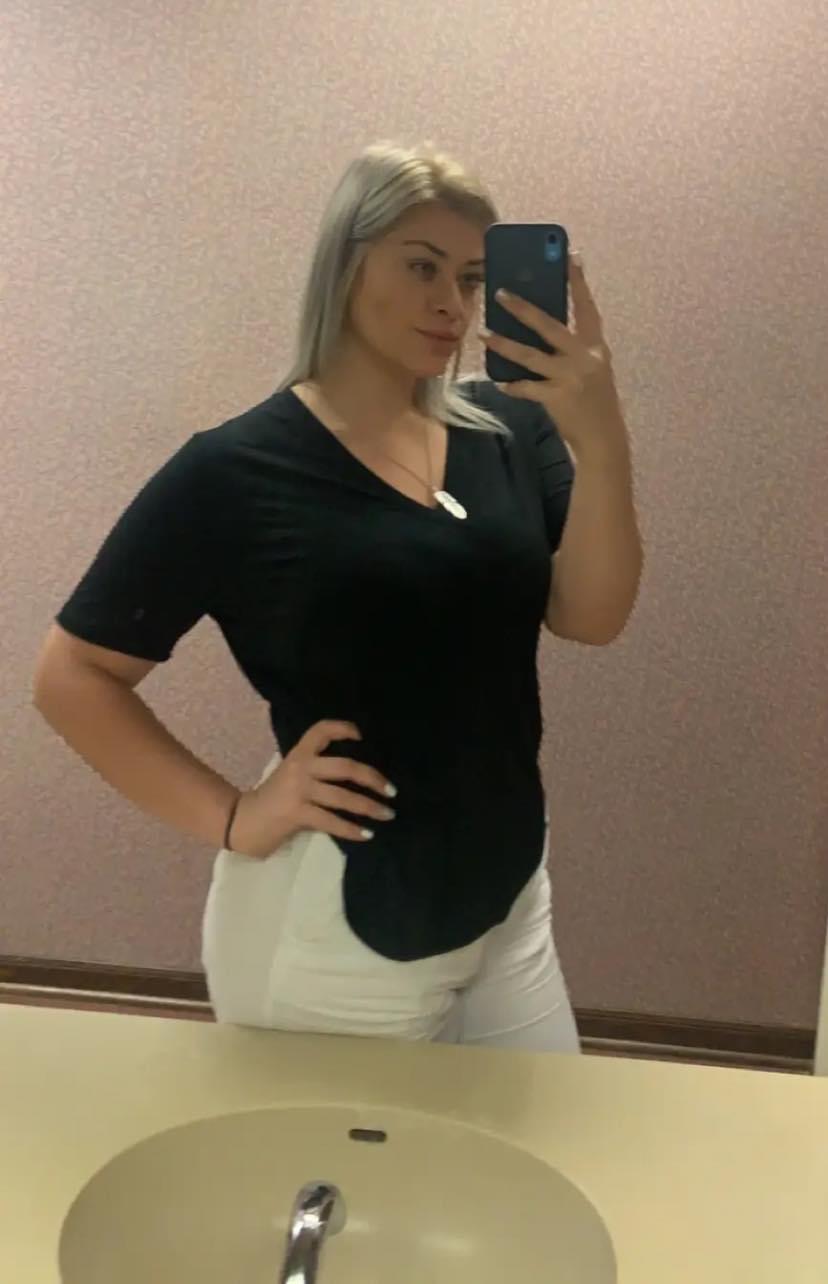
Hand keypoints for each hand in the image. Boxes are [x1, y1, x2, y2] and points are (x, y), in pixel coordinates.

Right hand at [228, 720, 396, 858]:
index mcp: (299, 754)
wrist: (240, 821)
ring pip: (343, 797)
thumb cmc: (272, 799)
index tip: (362, 735)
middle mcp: (300, 767)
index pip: (321, 730)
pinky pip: (332, 821)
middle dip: (373, 779)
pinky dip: (352, 829)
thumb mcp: (292, 775)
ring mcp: (298, 790)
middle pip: (346, 767)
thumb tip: (357, 776)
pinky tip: (367, 834)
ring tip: (387, 814)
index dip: (343, 728)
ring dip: (369, 807)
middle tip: (392, 790)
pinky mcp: (297, 813)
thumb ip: (316, 771)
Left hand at [481, 252, 628, 464]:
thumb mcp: (593, 369)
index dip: (578, 282)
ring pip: (530, 356)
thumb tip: (540, 329)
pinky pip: (526, 387)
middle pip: (549, 326)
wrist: (603, 438)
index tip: (570, 256)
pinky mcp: (556, 398)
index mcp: (596, 347)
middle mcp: (584, 358)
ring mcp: (569, 378)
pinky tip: (499, 381)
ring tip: (484, 334)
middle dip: (523, 308)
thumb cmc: (594, 401)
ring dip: (504, 344)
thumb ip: (574, 350)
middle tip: (500, 293)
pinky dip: (512, 384)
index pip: (587, 307)